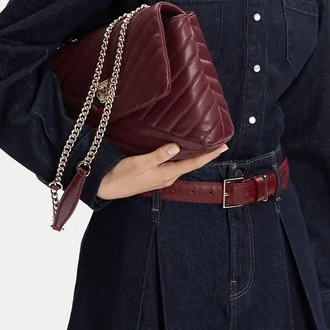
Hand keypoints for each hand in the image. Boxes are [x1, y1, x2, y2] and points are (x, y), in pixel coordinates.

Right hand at [97, 142, 228, 200]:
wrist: (105, 187)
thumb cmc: (120, 175)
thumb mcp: (139, 163)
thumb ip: (158, 155)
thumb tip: (176, 147)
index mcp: (166, 174)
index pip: (193, 163)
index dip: (209, 155)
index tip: (223, 147)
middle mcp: (167, 177)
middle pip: (190, 164)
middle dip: (204, 154)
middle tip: (217, 142)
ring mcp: (161, 178)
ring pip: (181, 164)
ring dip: (192, 155)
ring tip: (202, 144)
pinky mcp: (154, 175)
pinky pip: (172, 165)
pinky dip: (179, 157)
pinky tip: (178, 150)